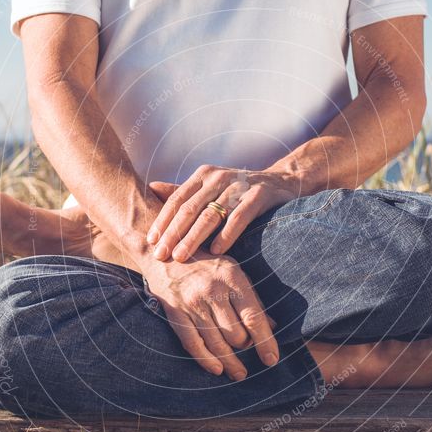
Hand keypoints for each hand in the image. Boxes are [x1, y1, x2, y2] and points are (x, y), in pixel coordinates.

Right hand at [140, 250, 279, 380]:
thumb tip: (272, 326)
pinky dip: (206, 360)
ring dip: (229, 362)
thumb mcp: (233, 271)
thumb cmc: (207, 262)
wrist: (167, 249)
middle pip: (235, 334)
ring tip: (239, 373)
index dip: (265, 341)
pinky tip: (217, 369)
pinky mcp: (174, 312)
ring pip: (216, 342)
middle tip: (248, 350)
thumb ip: (251, 298)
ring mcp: (191, 303)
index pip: (253, 317)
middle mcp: (212, 291)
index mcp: (231, 277)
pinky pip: (192, 343)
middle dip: (245, 346)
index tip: (271, 359)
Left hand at [146, 165, 297, 261]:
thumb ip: (183, 192)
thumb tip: (150, 189)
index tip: (151, 242)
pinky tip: (216, 251)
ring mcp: (239, 185)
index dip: (162, 221)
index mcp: (203, 175)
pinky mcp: (259, 195)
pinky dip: (226, 235)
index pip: (177, 200)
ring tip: (182, 257)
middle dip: (173, 233)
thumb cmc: (238, 191)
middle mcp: (218, 177)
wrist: (281, 182)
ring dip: (194, 238)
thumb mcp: (210, 188)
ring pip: (211, 214)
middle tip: (161, 255)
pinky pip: (239, 217)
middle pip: (190, 208)